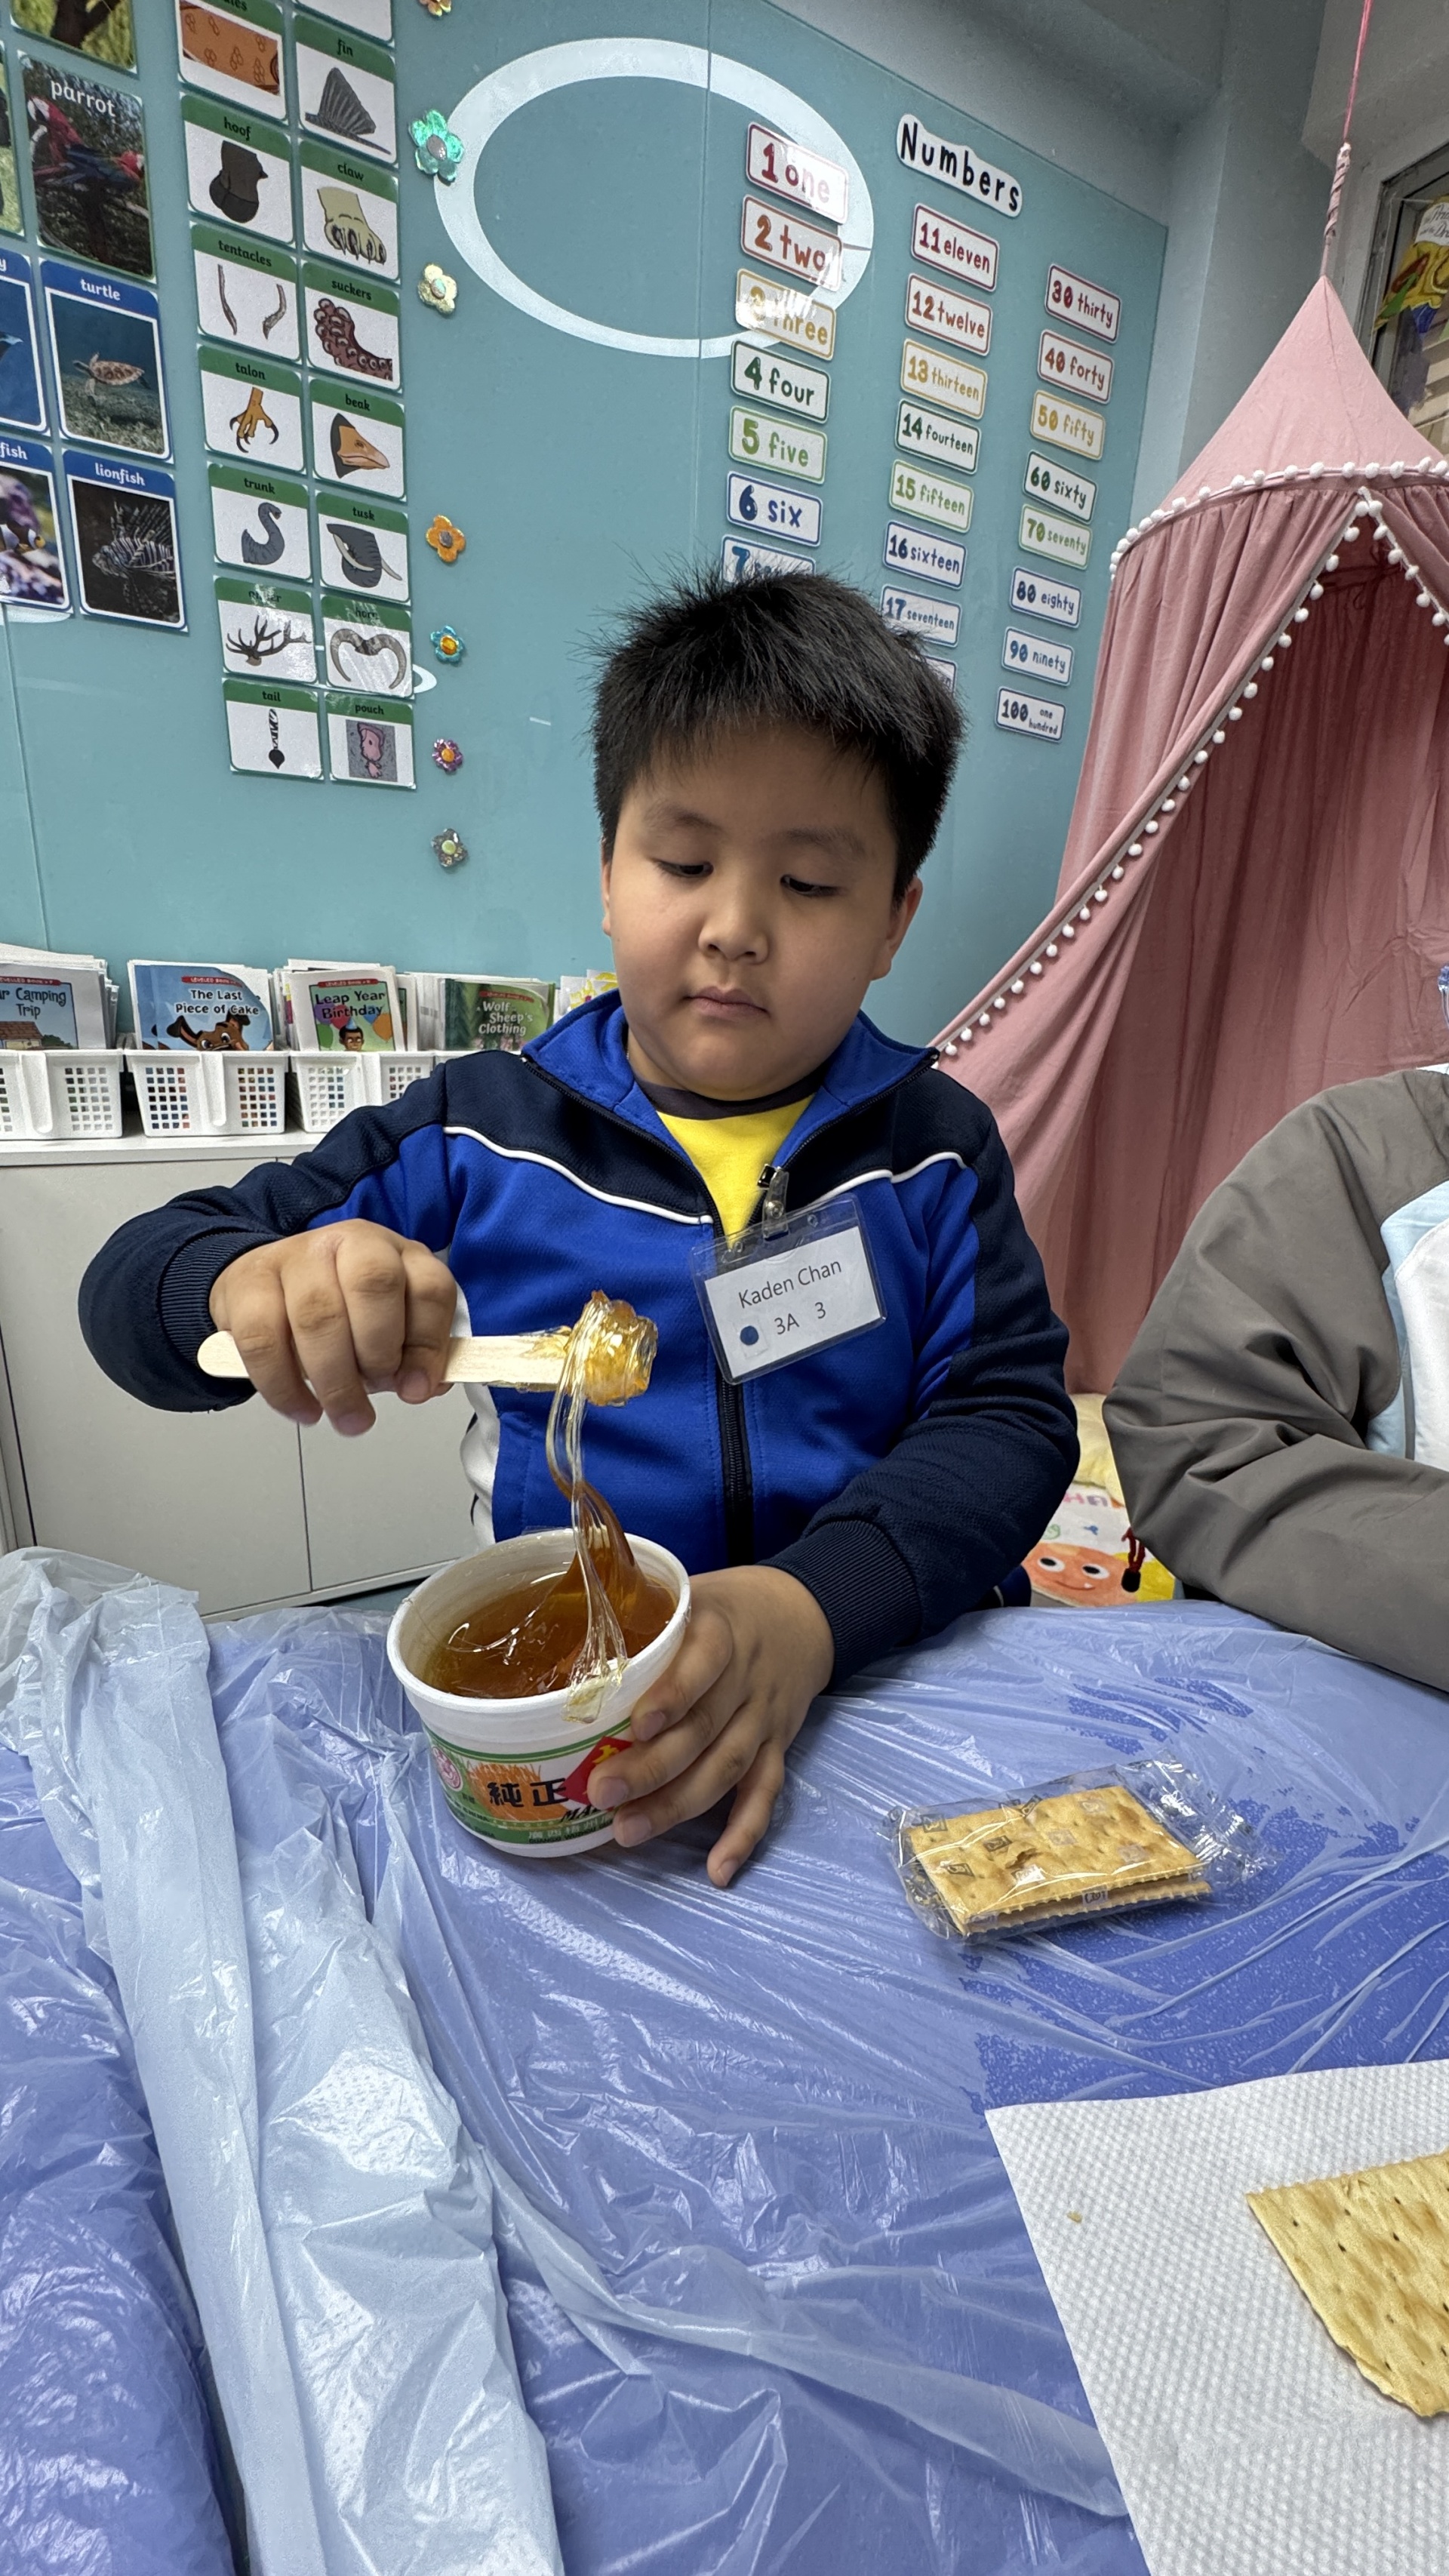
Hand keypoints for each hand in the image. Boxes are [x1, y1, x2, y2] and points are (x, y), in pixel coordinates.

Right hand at [207, 1219, 455, 1432]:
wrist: (262, 1284)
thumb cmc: (334, 1309)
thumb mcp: (386, 1326)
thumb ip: (412, 1355)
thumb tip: (420, 1386)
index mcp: (395, 1253)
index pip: (429, 1287)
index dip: (428, 1344)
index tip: (416, 1388)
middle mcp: (349, 1243)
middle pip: (374, 1286)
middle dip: (379, 1353)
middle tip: (375, 1391)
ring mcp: (295, 1257)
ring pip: (319, 1316)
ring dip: (336, 1381)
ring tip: (345, 1415)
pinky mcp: (248, 1283)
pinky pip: (264, 1341)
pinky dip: (286, 1387)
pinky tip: (304, 1409)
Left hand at [588, 1566, 833, 1887]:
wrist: (802, 1616)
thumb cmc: (725, 1607)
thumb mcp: (688, 1592)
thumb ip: (639, 1613)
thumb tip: (557, 1632)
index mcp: (721, 1632)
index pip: (703, 1663)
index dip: (673, 1696)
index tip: (636, 1725)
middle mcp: (746, 1679)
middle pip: (704, 1729)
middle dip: (653, 1767)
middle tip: (602, 1792)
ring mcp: (763, 1720)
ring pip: (726, 1768)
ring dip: (678, 1805)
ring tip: (628, 1831)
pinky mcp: (777, 1749)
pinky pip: (764, 1795)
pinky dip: (743, 1835)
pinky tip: (717, 1871)